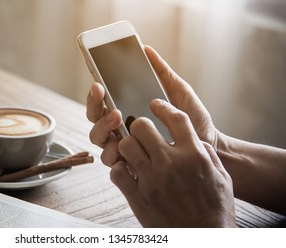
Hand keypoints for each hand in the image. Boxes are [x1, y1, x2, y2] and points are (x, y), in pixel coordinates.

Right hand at [86, 46, 217, 165]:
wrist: (209, 146)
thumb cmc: (193, 119)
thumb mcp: (179, 91)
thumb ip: (162, 72)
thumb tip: (146, 49)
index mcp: (127, 109)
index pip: (103, 100)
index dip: (95, 93)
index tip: (98, 83)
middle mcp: (121, 127)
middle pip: (94, 117)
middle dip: (94, 106)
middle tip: (103, 95)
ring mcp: (124, 145)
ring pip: (97, 137)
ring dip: (102, 127)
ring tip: (117, 117)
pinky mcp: (130, 164)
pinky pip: (111, 160)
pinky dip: (113, 153)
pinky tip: (122, 147)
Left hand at [111, 99, 235, 226]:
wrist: (203, 239)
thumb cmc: (216, 209)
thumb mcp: (221, 177)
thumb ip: (206, 154)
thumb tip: (193, 140)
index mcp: (194, 155)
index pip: (176, 118)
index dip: (163, 107)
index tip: (155, 105)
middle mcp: (171, 163)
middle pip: (141, 126)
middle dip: (139, 126)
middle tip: (141, 133)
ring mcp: (152, 179)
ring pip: (125, 145)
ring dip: (127, 146)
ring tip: (134, 152)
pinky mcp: (138, 196)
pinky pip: (117, 171)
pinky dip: (120, 170)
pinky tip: (128, 173)